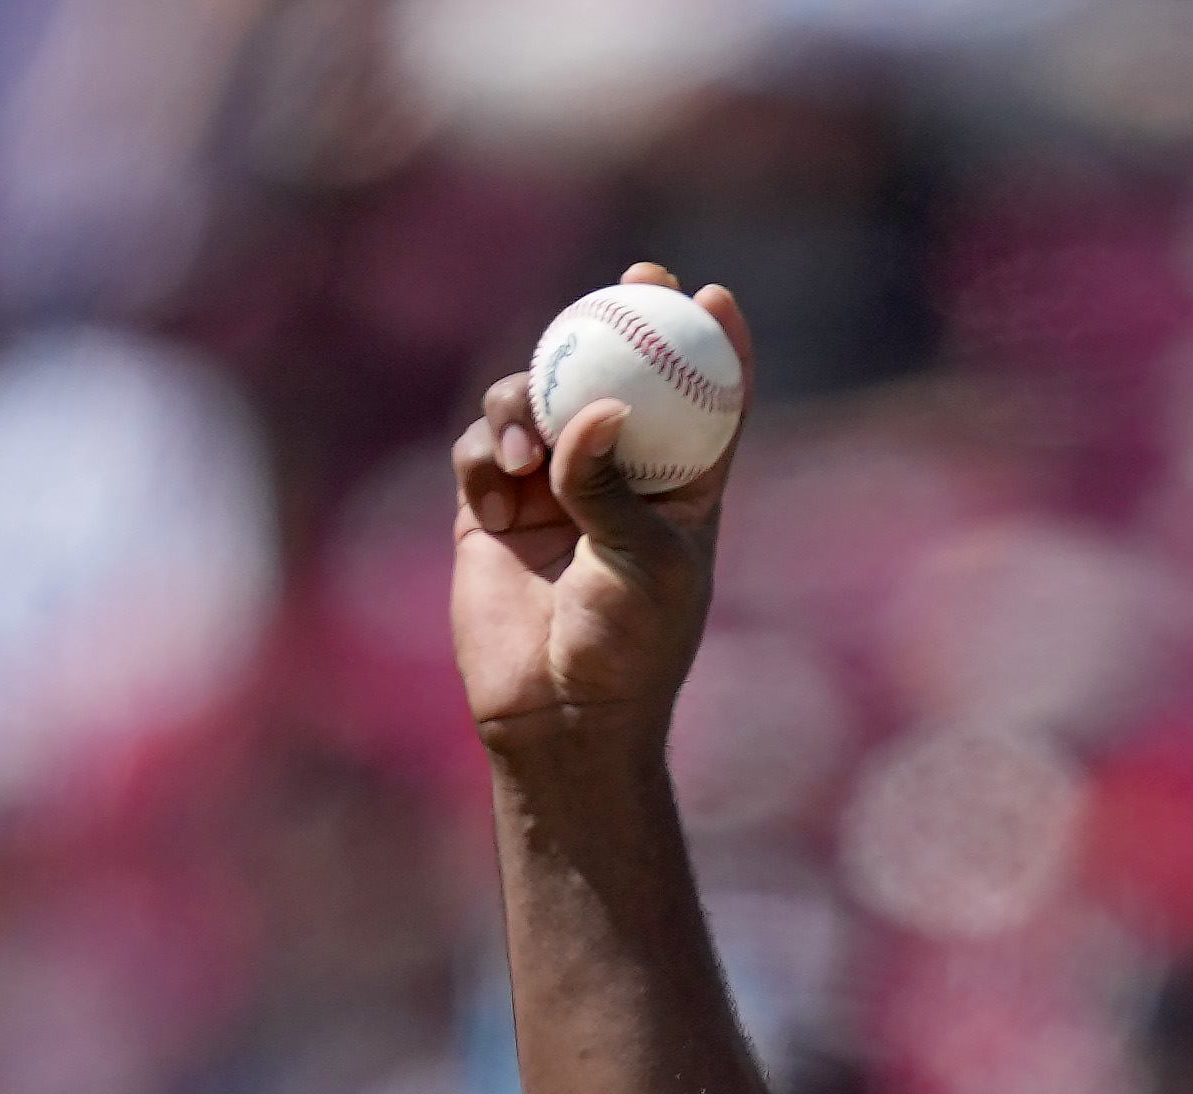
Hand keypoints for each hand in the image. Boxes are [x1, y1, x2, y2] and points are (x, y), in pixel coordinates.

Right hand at [450, 265, 752, 751]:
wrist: (559, 715)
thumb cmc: (628, 648)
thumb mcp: (642, 564)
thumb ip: (613, 485)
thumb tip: (599, 408)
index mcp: (684, 493)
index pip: (706, 406)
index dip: (711, 347)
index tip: (712, 295)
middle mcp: (618, 480)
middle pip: (619, 378)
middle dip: (621, 322)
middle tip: (634, 279)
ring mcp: (550, 490)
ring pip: (536, 401)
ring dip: (527, 401)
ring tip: (525, 445)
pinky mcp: (490, 509)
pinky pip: (480, 449)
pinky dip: (484, 454)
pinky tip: (495, 497)